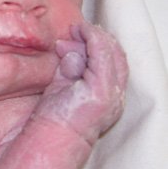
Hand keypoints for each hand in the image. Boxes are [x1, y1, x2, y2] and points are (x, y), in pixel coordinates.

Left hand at [35, 22, 127, 143]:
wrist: (52, 138)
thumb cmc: (55, 116)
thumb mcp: (63, 84)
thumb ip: (69, 66)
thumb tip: (65, 46)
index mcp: (108, 94)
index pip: (113, 61)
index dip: (99, 43)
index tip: (79, 33)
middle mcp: (115, 94)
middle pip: (115, 55)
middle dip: (96, 38)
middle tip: (76, 30)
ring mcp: (111, 93)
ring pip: (111, 53)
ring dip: (93, 37)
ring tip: (76, 30)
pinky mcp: (102, 90)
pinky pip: (103, 56)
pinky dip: (93, 40)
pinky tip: (82, 33)